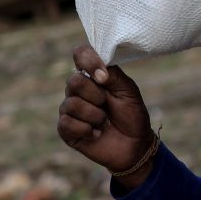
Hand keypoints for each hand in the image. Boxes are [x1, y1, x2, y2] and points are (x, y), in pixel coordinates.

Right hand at [58, 44, 158, 186]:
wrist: (135, 145)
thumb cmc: (132, 115)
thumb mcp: (128, 91)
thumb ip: (114, 75)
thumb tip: (96, 73)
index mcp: (92, 76)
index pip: (80, 54)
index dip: (88, 61)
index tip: (103, 76)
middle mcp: (77, 90)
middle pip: (73, 81)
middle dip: (96, 95)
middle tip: (107, 104)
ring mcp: (69, 110)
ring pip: (72, 104)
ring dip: (95, 115)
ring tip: (104, 122)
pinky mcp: (66, 130)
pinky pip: (67, 123)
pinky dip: (87, 129)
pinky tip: (96, 134)